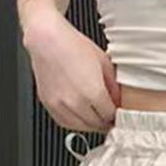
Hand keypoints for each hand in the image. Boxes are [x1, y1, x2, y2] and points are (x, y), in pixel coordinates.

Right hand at [23, 8, 120, 131]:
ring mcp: (61, 105)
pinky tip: (81, 116)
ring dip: (91, 124)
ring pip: (82, 127)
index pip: (110, 116)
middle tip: (108, 117)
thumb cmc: (72, 45)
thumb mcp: (103, 62)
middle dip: (105, 121)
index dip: (116, 116)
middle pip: (97, 124)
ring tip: (96, 116)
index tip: (117, 114)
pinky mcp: (49, 105)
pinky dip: (76, 123)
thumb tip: (118, 100)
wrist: (46, 38)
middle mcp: (76, 102)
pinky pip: (66, 124)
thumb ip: (114, 85)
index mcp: (93, 92)